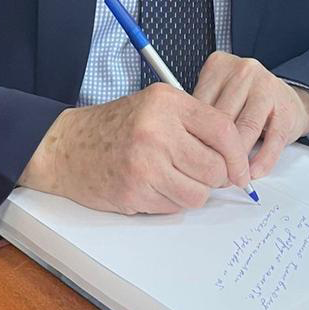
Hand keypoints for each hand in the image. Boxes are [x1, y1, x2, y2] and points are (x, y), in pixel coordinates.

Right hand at [18, 84, 250, 214]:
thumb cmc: (115, 127)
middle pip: (215, 167)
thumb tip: (235, 158)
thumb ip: (194, 124)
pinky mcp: (135, 191)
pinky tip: (152, 186)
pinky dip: (170, 202)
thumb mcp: (155, 107)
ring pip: (198, 193)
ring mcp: (145, 162)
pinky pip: (174, 207)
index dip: (238, 156)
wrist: (66, 147)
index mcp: (167, 102)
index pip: (223, 130)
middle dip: (215, 178)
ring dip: (192, 192)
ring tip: (171, 178)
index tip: (241, 170)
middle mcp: (157, 129)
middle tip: (200, 174)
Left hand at [192, 52, 308, 178]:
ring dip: (237, 159)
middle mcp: (243, 71)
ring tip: (231, 175)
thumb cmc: (247, 101)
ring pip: (245, 130)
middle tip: (210, 173)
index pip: (199, 105)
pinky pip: (272, 140)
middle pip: (221, 118)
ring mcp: (266, 87)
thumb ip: (203, 113)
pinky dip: (262, 161)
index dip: (194, 136)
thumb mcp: (220, 97)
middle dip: (216, 151)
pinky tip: (254, 171)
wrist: (287, 100)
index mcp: (219, 66)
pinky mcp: (286, 108)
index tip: (191, 157)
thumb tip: (184, 146)